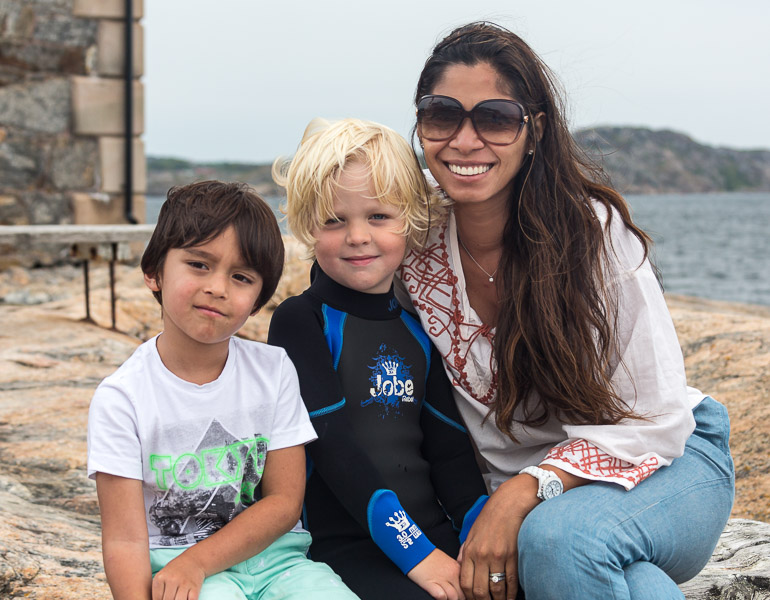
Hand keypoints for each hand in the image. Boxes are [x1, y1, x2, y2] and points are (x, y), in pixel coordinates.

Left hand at [151, 552, 205, 599]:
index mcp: (161, 577)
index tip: (164, 596)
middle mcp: (172, 579)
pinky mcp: (195, 587)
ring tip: (177, 596)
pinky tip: (186, 596)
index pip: (156, 598)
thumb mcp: (163, 575)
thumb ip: (160, 589)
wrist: (194, 559)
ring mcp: (184, 583)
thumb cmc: (176, 569)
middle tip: (171, 594)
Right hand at [408, 548, 464, 599]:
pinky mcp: (430, 583)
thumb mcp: (449, 563)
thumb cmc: (431, 558)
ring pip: (454, 597)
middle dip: (460, 599)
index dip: (467, 594)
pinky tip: (438, 595)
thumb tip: (462, 588)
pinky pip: (441, 596)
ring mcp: (441, 579)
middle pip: (463, 594)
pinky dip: (442, 598)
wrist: (415, 550)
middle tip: (455, 599)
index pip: (469, 586)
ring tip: (446, 598)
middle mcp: (452, 574)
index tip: (465, 596)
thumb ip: (457, 575)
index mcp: (458, 569)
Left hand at [459, 475, 538, 599]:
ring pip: (497, 589)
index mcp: (470, 551)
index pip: (465, 583)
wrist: (509, 504)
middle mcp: (483, 556)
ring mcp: (498, 557)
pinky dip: (511, 594)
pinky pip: (512, 581)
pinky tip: (510, 598)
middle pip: (480, 590)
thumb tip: (460, 566)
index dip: (468, 597)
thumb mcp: (471, 533)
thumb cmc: (490, 518)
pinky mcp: (513, 556)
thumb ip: (465, 552)